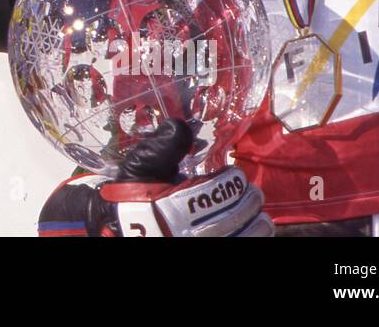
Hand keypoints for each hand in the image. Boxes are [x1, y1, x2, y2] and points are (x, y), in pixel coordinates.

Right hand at [38, 119, 273, 236]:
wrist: (121, 230)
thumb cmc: (131, 200)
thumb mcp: (141, 168)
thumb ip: (161, 147)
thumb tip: (179, 125)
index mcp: (180, 207)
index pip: (220, 191)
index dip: (232, 180)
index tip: (233, 174)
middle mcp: (197, 232)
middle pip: (238, 214)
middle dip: (249, 199)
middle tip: (250, 191)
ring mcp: (204, 243)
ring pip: (247, 235)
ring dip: (257, 223)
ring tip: (257, 214)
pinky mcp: (210, 252)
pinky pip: (243, 244)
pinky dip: (250, 237)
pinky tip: (251, 231)